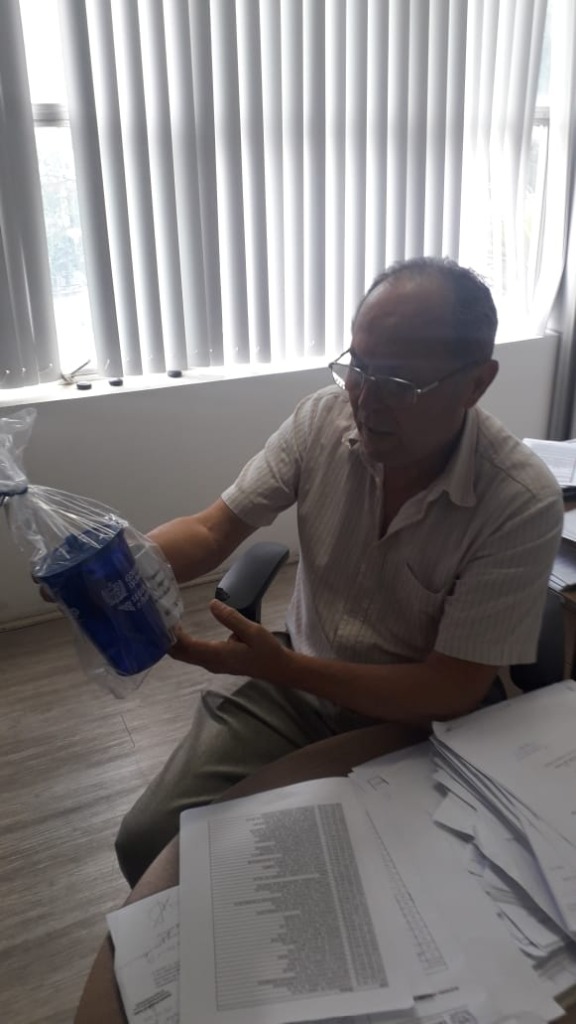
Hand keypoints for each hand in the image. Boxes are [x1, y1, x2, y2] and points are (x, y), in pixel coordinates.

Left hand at [169, 600, 291, 681]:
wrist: (277, 668)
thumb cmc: (267, 651)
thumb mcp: (253, 631)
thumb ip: (231, 618)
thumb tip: (212, 604)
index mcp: (218, 654)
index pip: (188, 647)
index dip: (172, 637)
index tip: (162, 622)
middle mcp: (211, 662)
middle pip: (181, 654)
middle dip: (167, 641)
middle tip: (156, 620)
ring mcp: (213, 664)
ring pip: (186, 655)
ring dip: (174, 643)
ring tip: (164, 624)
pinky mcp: (216, 662)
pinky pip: (193, 654)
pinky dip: (183, 645)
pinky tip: (179, 633)